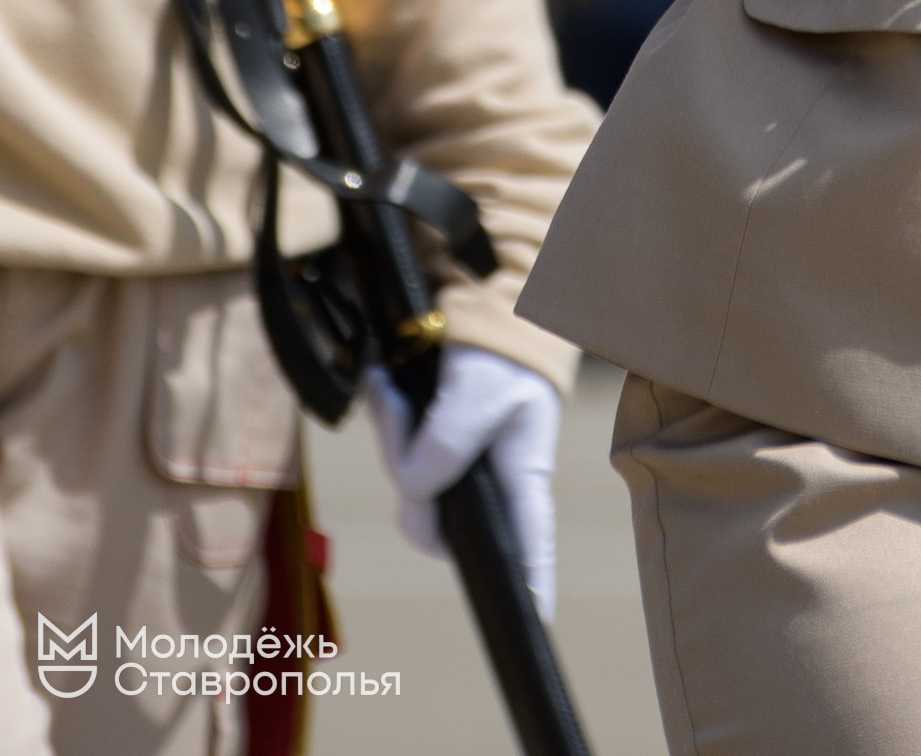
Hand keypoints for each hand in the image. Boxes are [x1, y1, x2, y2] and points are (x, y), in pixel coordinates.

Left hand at [364, 344, 561, 618]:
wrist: (485, 308)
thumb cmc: (502, 352)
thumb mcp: (481, 390)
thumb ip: (451, 441)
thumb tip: (415, 487)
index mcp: (520, 473)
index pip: (531, 539)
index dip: (531, 578)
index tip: (535, 612)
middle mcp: (490, 483)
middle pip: (435, 517)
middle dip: (405, 467)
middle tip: (398, 409)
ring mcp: (458, 468)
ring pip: (410, 484)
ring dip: (392, 436)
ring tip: (393, 388)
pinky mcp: (433, 448)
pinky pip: (399, 455)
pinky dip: (388, 423)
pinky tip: (386, 389)